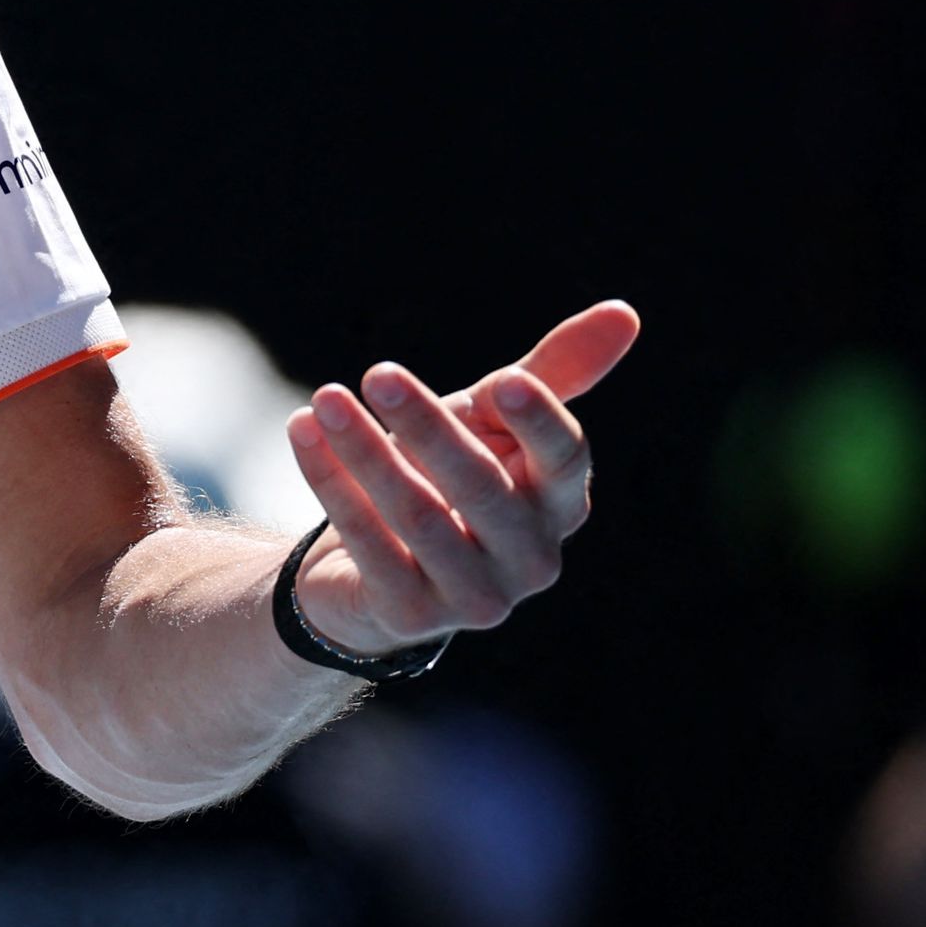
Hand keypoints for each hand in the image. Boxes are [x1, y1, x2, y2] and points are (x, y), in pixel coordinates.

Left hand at [281, 300, 639, 661]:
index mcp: (560, 503)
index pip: (565, 460)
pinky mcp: (411, 615)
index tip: (498, 382)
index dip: (537, 421)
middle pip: (481, 485)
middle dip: (427, 425)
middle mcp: (531, 557)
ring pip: (417, 515)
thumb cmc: (447, 476)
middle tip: (378, 372)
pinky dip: (330, 481)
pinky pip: (367, 543)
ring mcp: (476, 596)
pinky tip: (300, 430)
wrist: (374, 566)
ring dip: (365, 451)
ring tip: (324, 397)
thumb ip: (550, 375)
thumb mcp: (492, 424)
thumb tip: (625, 311)